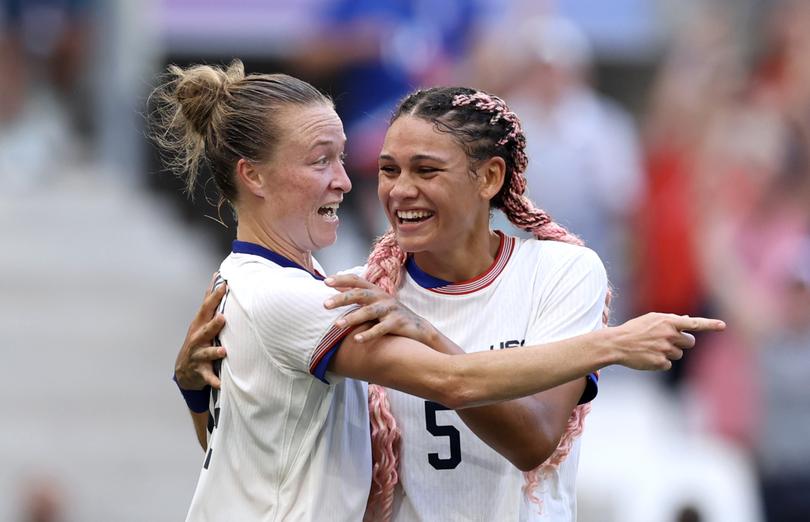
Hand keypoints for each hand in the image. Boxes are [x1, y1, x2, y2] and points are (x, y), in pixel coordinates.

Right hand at [174, 275, 227, 389]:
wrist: (184, 370)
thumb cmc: (198, 341)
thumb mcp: (202, 321)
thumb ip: (210, 301)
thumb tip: (216, 277)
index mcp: (199, 326)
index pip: (206, 309)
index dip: (214, 297)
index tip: (224, 285)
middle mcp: (197, 340)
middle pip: (205, 330)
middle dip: (213, 324)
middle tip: (222, 318)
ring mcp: (197, 356)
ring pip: (205, 354)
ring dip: (213, 352)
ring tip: (223, 352)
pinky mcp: (201, 372)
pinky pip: (208, 378)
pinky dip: (214, 381)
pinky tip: (221, 383)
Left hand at [324, 274, 436, 345]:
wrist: (419, 328)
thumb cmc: (391, 315)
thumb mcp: (375, 302)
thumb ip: (357, 294)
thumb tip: (335, 286)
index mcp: (375, 291)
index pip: (357, 280)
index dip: (342, 279)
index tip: (325, 281)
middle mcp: (382, 297)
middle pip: (360, 294)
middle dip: (342, 298)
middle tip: (325, 304)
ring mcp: (390, 309)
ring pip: (369, 312)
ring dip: (352, 318)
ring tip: (337, 325)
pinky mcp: (397, 323)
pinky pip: (381, 329)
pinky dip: (368, 334)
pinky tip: (357, 340)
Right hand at [609, 313, 725, 370]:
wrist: (617, 344)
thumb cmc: (634, 329)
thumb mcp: (651, 319)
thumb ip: (671, 320)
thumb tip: (688, 320)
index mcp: (668, 321)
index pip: (694, 323)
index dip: (710, 324)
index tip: (723, 326)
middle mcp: (669, 335)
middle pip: (690, 342)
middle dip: (682, 343)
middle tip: (668, 341)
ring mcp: (665, 349)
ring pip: (679, 354)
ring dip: (670, 352)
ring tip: (653, 348)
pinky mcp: (660, 362)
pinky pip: (668, 364)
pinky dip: (660, 362)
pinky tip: (648, 357)